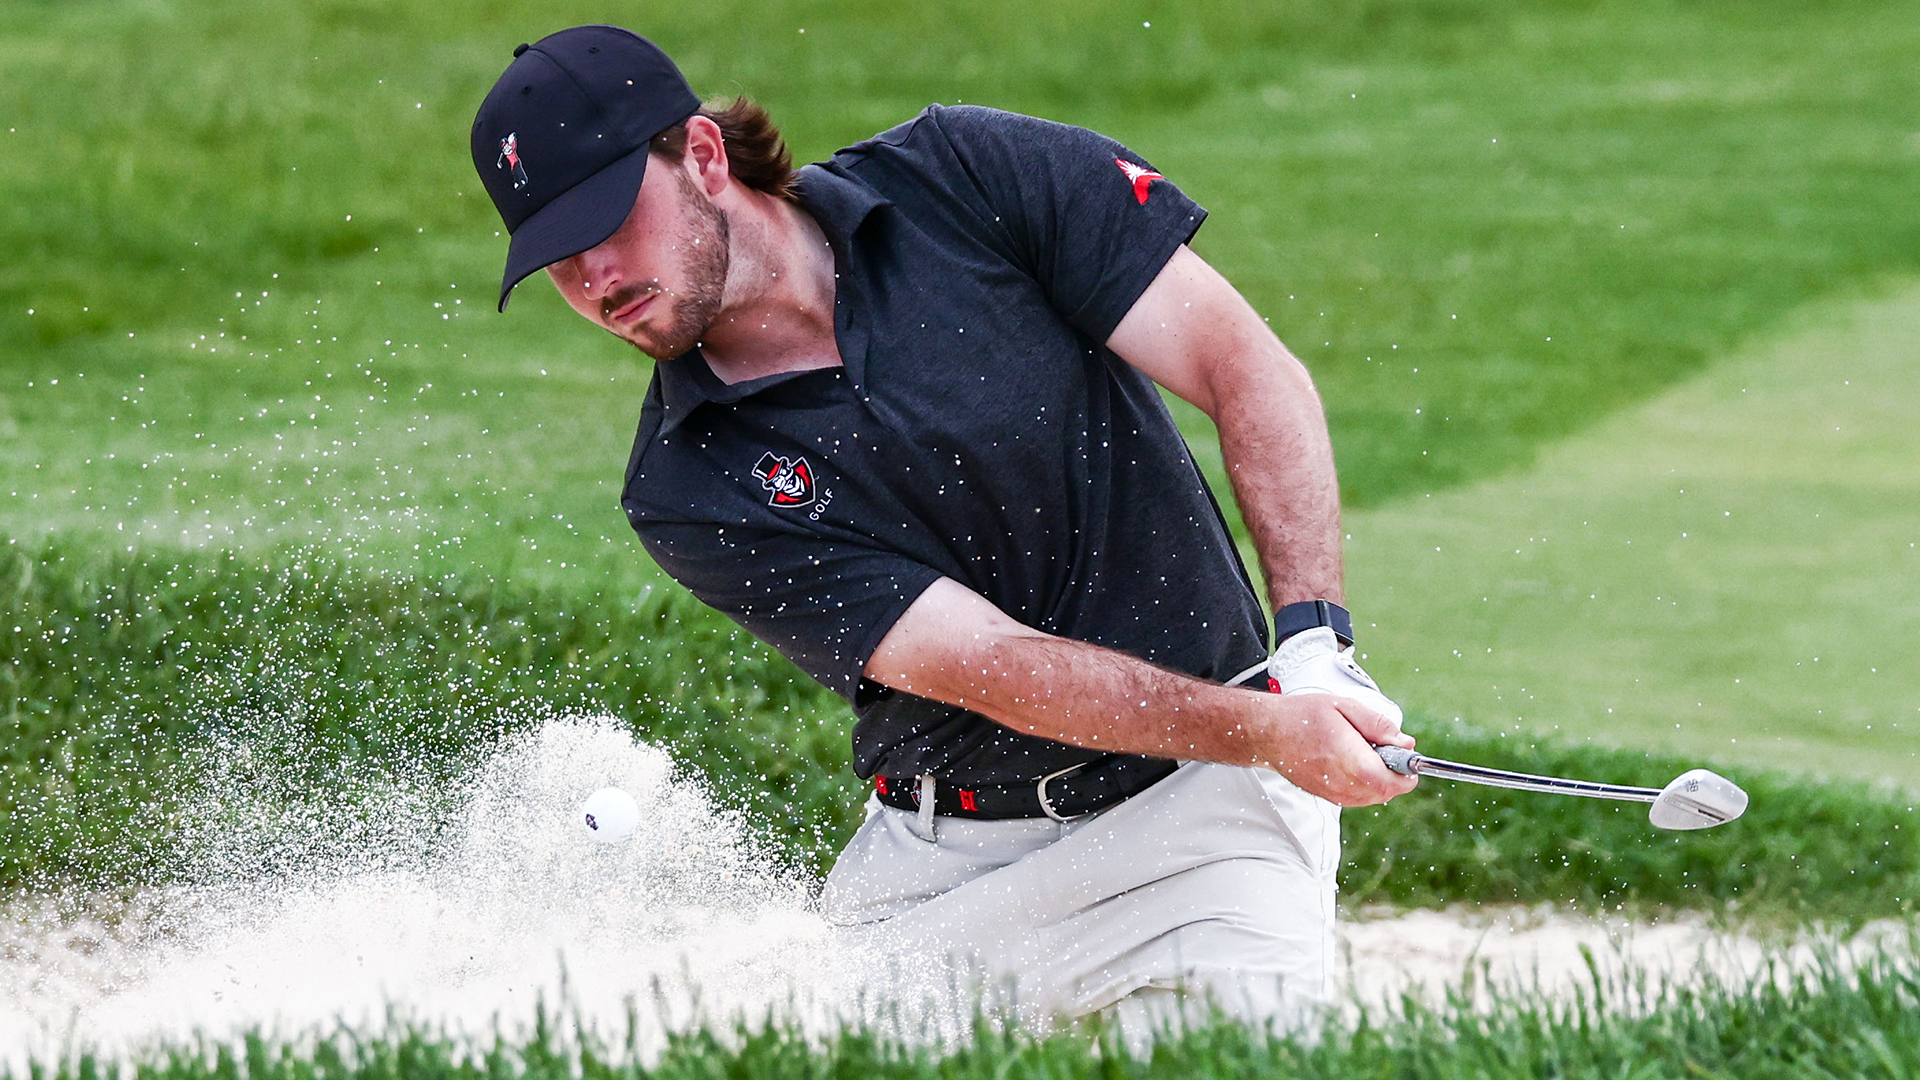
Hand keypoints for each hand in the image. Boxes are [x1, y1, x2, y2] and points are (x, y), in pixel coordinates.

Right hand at [1263, 626, 1414, 804]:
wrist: (1267, 733)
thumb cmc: (1302, 717)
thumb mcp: (1345, 706)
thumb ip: (1379, 726)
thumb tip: (1405, 743)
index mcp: (1350, 760)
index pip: (1392, 782)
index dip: (1407, 772)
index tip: (1409, 758)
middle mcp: (1342, 783)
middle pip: (1386, 792)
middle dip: (1394, 773)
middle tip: (1385, 749)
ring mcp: (1333, 794)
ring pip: (1374, 797)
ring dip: (1379, 779)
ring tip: (1363, 753)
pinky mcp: (1327, 797)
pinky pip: (1358, 797)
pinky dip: (1364, 783)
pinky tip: (1352, 762)